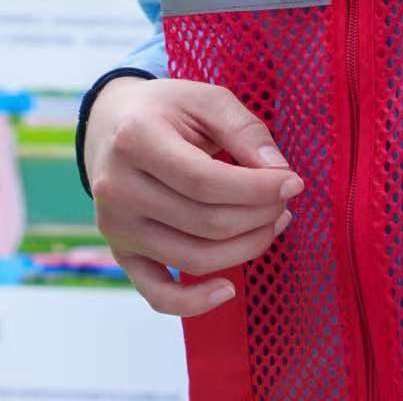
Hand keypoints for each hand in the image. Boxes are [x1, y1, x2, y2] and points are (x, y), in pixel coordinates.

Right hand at [85, 77, 301, 317]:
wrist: (109, 125)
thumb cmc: (164, 110)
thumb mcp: (205, 99)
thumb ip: (245, 130)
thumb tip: (280, 175)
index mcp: (135, 140)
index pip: (206, 182)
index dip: (258, 189)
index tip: (293, 182)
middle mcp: (118, 188)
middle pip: (206, 222)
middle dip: (259, 215)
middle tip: (283, 199)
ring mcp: (116, 226)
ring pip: (195, 258)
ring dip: (246, 248)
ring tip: (271, 223)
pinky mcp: (121, 253)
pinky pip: (158, 294)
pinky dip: (195, 303)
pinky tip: (228, 289)